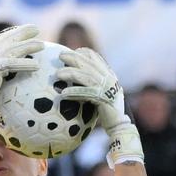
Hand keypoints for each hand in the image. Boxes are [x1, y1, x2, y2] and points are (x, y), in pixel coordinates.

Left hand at [57, 47, 142, 166]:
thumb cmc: (106, 110)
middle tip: (61, 55)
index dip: (84, 53)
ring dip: (71, 73)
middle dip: (74, 58)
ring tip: (58, 74)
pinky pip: (86, 93)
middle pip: (89, 64)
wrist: (118, 125)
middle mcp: (109, 79)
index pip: (96, 58)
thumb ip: (91, 83)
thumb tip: (75, 77)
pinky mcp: (103, 99)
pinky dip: (75, 92)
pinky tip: (64, 93)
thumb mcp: (99, 92)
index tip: (73, 51)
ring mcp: (107, 88)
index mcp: (109, 75)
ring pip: (87, 76)